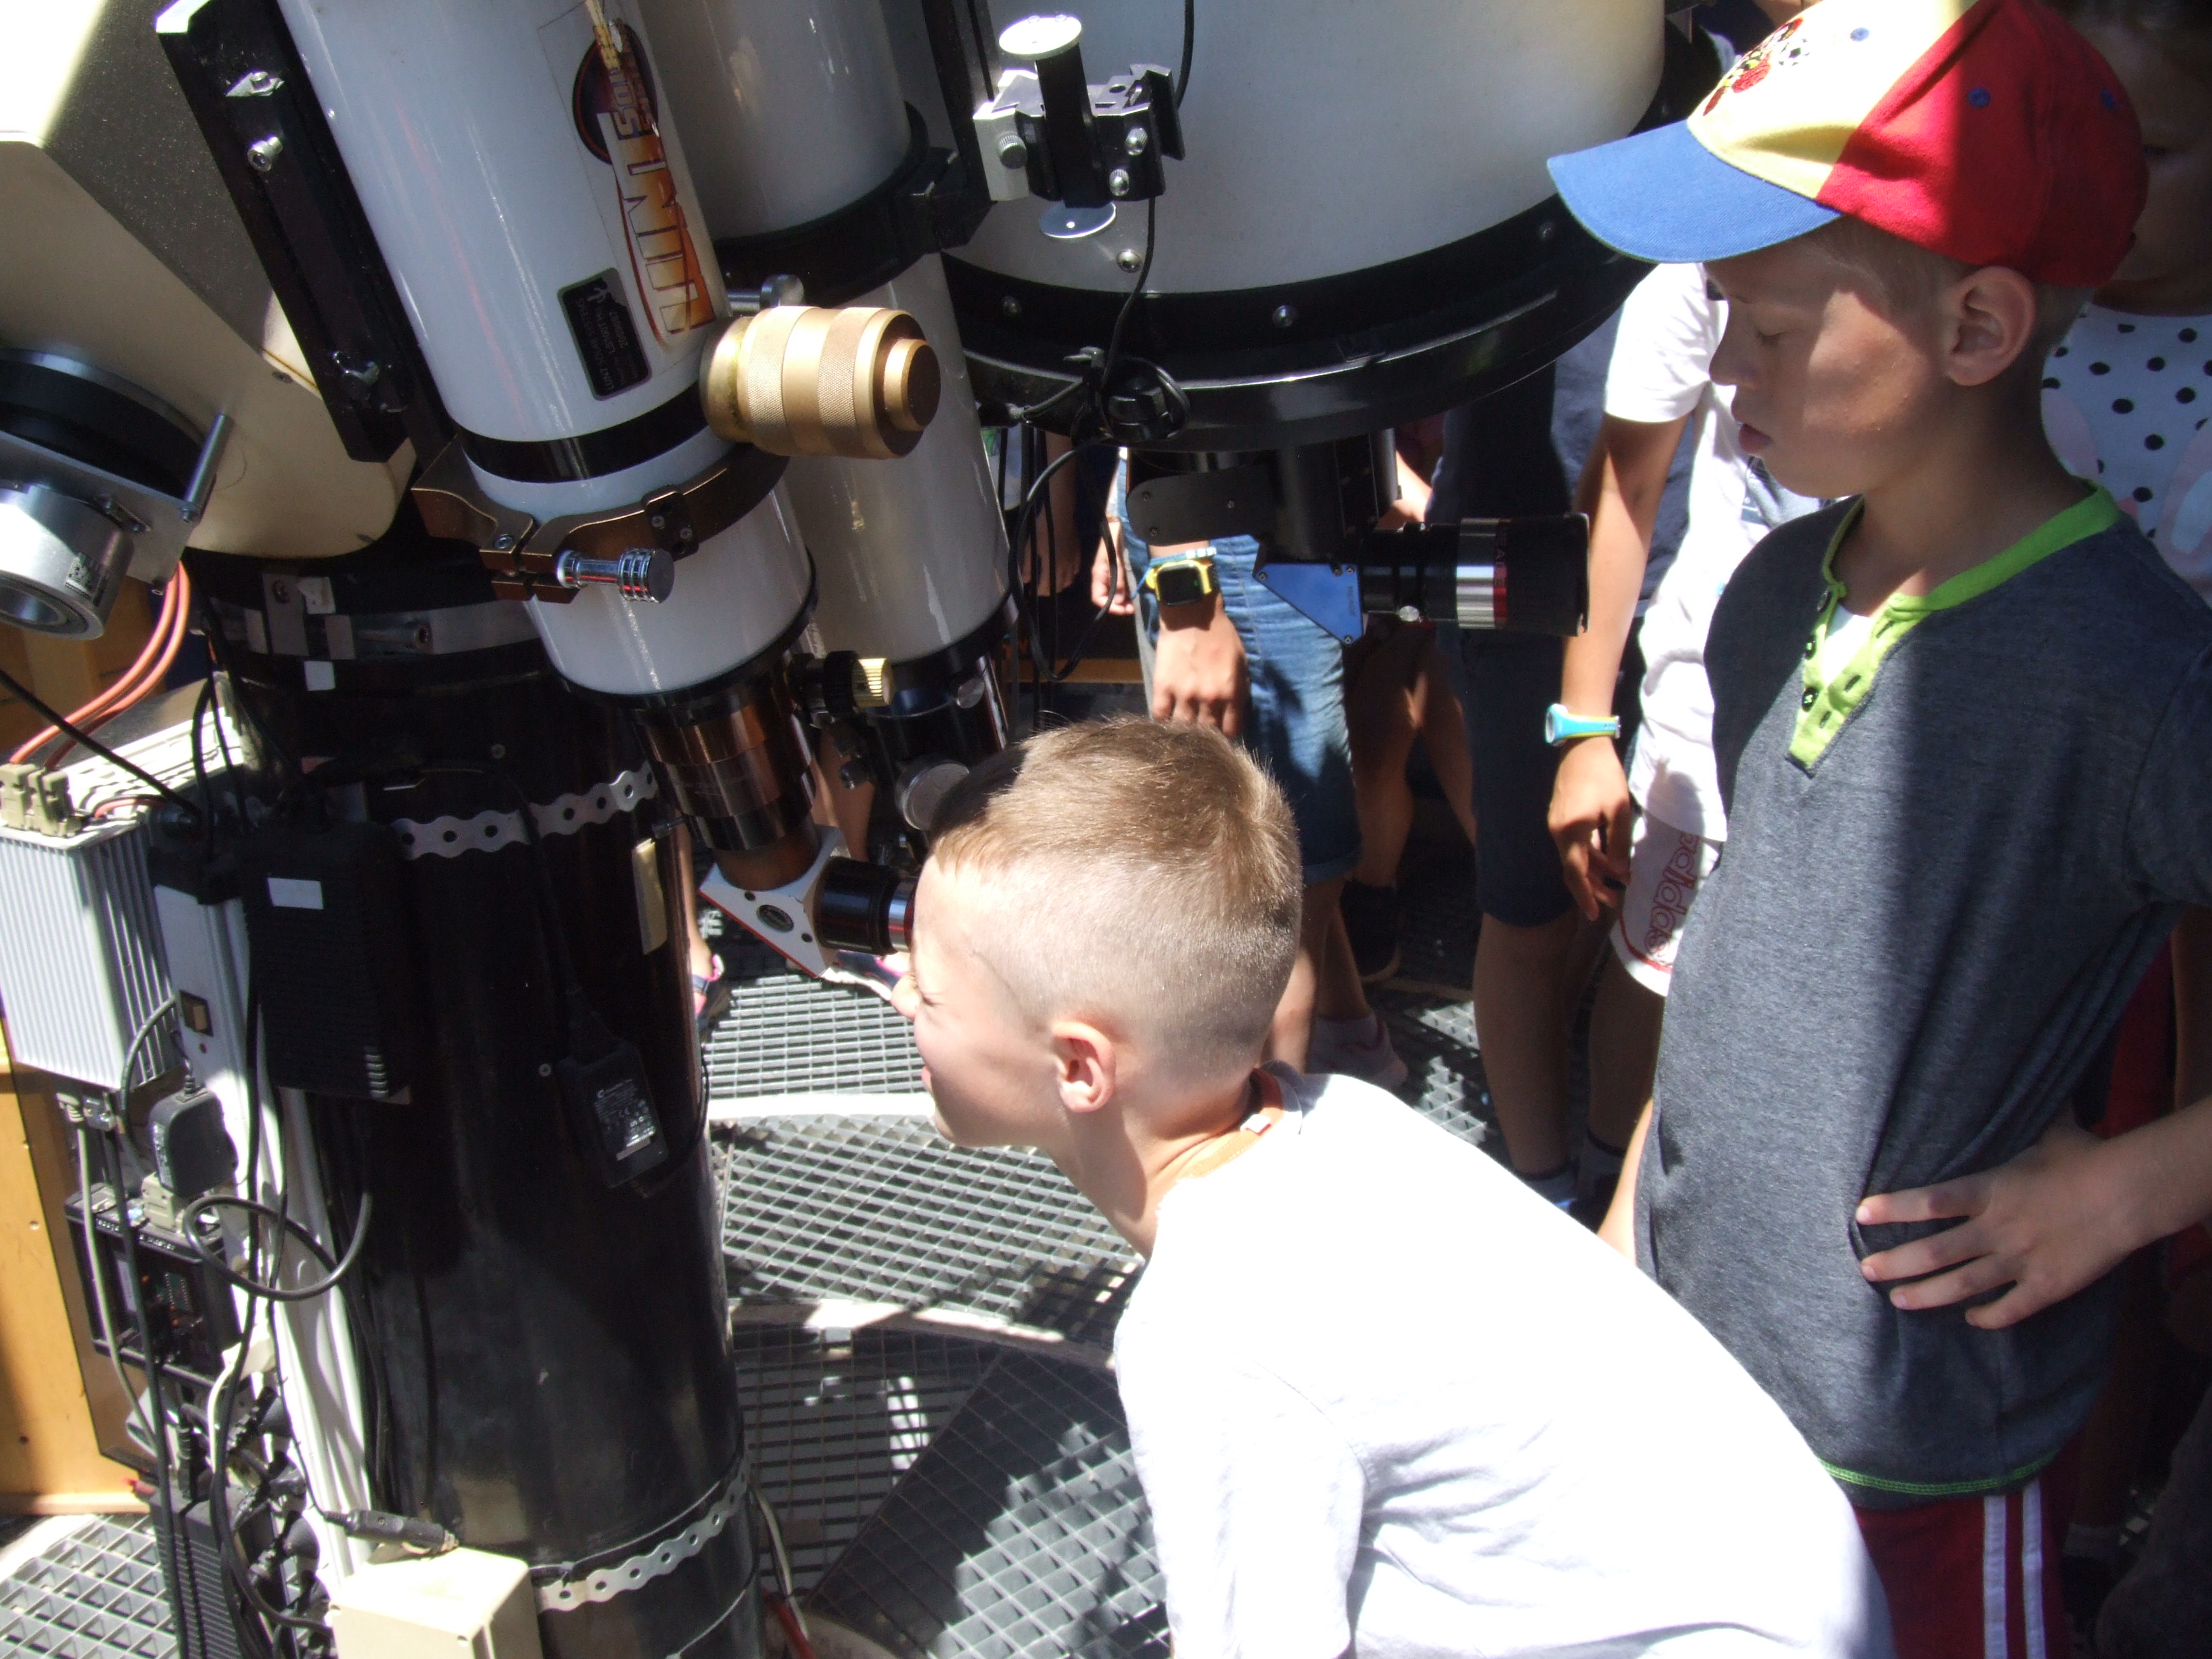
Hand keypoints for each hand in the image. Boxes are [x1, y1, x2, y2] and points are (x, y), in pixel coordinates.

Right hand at [1090, 535, 1134, 615]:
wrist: (1114, 528)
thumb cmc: (1112, 543)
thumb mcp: (1116, 562)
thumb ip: (1118, 581)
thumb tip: (1120, 601)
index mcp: (1098, 576)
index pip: (1098, 598)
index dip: (1109, 606)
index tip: (1122, 610)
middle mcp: (1102, 579)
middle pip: (1107, 598)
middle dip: (1118, 606)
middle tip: (1131, 610)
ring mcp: (1109, 576)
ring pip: (1114, 594)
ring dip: (1122, 602)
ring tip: (1132, 606)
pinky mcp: (1117, 573)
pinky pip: (1119, 587)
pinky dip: (1125, 594)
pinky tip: (1132, 597)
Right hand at [1151, 592, 1247, 735]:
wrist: (1192, 614)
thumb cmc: (1222, 635)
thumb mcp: (1242, 661)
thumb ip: (1240, 689)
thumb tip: (1235, 711)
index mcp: (1231, 692)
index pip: (1230, 730)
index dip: (1227, 734)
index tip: (1222, 731)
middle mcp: (1208, 698)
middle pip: (1207, 733)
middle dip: (1207, 736)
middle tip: (1203, 734)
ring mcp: (1184, 695)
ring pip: (1183, 728)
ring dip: (1184, 732)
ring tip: (1184, 730)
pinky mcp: (1163, 687)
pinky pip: (1160, 716)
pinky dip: (1163, 722)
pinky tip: (1167, 719)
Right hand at [1548, 736, 1632, 920]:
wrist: (1583, 746)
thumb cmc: (1604, 775)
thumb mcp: (1619, 811)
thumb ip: (1619, 844)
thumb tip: (1620, 873)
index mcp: (1571, 832)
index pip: (1576, 873)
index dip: (1586, 896)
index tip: (1596, 915)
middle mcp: (1558, 832)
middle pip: (1573, 870)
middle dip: (1593, 889)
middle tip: (1614, 903)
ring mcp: (1557, 824)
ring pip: (1574, 858)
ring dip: (1593, 873)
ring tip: (1615, 885)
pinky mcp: (1560, 817)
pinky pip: (1573, 845)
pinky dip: (1588, 857)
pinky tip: (1606, 862)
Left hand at [1857, 1115, 2135, 1329]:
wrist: (2130, 1194)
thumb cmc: (2086, 1157)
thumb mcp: (2048, 1130)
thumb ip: (2025, 1113)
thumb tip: (2017, 1072)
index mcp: (1991, 1190)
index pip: (1930, 1201)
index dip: (1893, 1209)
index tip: (1861, 1214)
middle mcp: (1998, 1228)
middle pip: (1935, 1252)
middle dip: (1897, 1263)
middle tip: (1865, 1270)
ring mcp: (2021, 1260)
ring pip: (1963, 1285)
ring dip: (1927, 1295)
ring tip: (1898, 1300)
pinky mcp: (2048, 1286)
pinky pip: (2010, 1310)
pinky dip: (1987, 1317)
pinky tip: (1970, 1319)